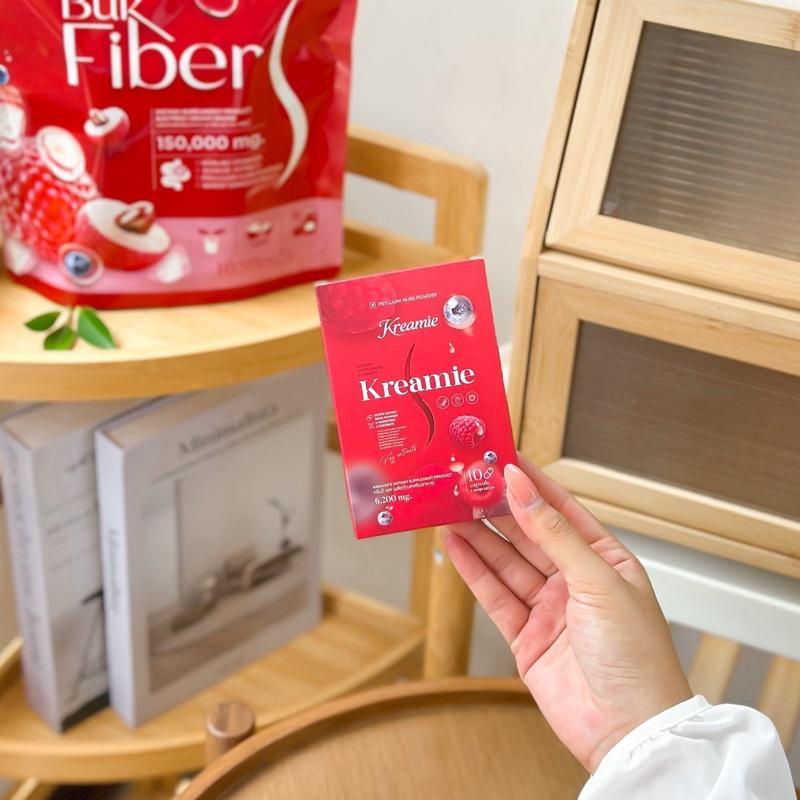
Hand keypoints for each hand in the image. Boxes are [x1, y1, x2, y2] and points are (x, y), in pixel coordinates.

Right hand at [444, 455, 691, 771]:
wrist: (628, 731)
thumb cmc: (636, 657)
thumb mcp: (597, 581)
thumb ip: (554, 534)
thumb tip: (523, 490)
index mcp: (604, 559)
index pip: (561, 509)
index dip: (532, 483)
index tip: (503, 458)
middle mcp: (575, 580)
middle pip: (528, 534)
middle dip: (497, 507)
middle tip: (465, 483)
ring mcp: (549, 608)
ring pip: (506, 561)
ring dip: (478, 535)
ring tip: (449, 508)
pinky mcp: (526, 636)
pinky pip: (495, 595)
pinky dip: (473, 571)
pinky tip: (455, 547)